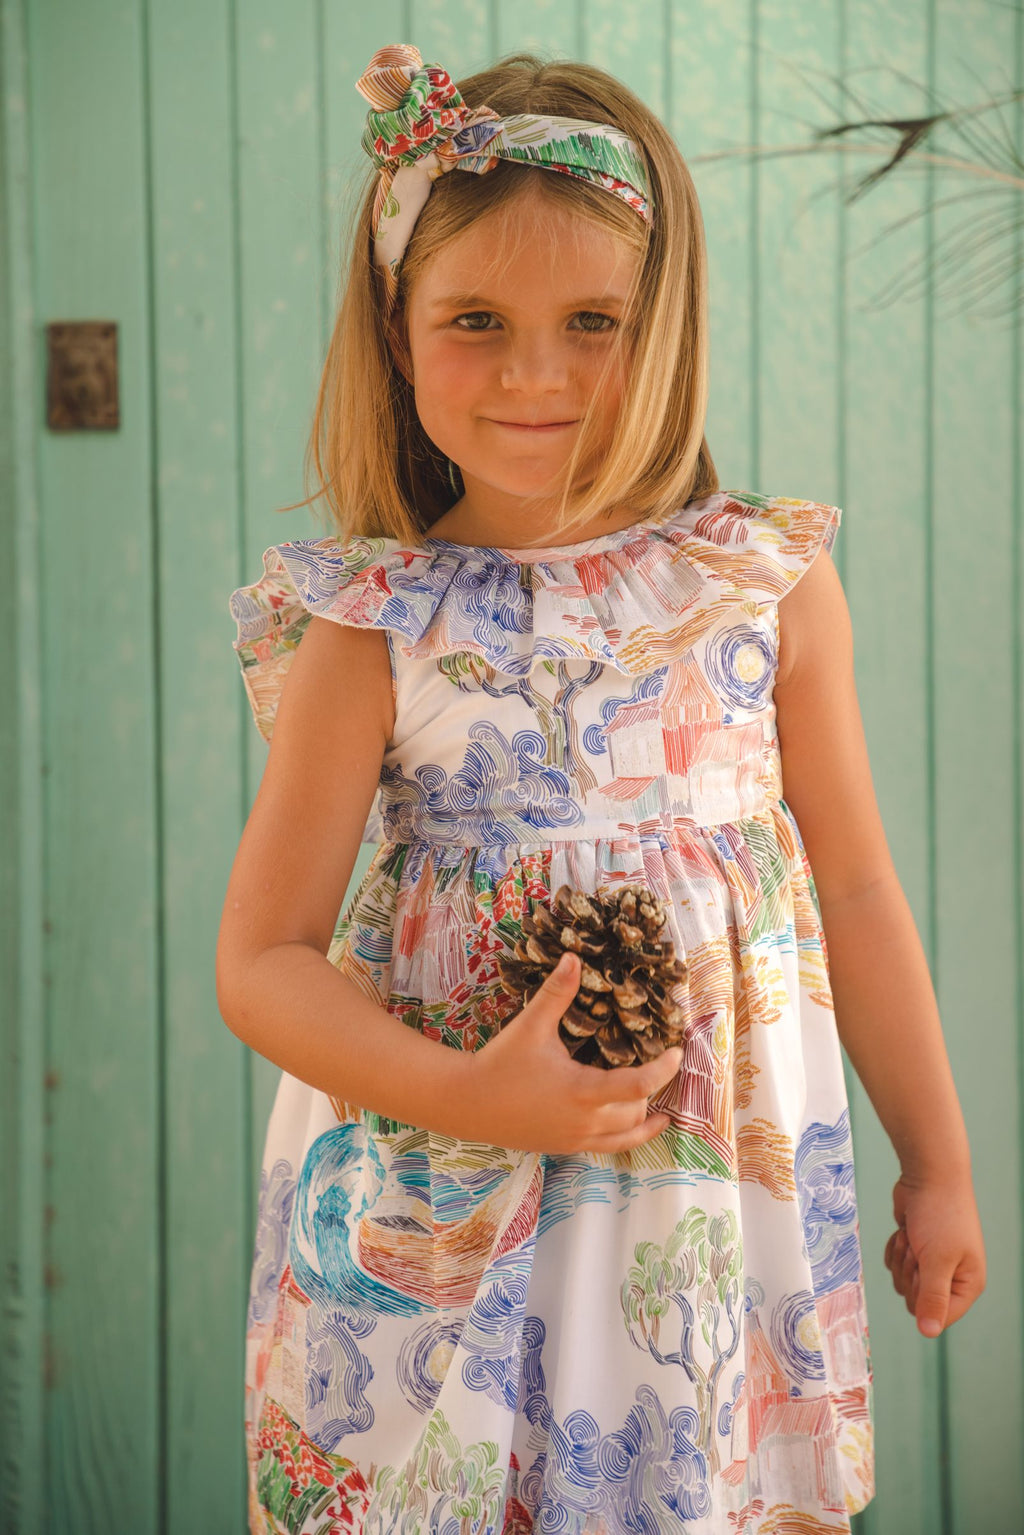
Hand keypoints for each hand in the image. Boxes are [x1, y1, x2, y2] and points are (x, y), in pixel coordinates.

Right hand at [464, 952, 683, 1153]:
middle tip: (660, 1068)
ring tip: (659, 1108)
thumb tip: (574, 957)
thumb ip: (557, 992)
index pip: (639, 1085)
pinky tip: (628, 1125)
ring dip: (642, 1120)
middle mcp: (584, 1121)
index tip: (676, 1052)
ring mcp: (575, 1138)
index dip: (664, 1069)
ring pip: (626, 1137)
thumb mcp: (531, 1025)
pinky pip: (607, 1148)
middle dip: (651, 1092)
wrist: (467, 1104)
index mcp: (582, 1091)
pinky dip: (624, 1136)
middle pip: (637, 1112)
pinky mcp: (564, 1147)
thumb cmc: (501, 1063)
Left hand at [884, 1170, 985, 1335]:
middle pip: (915, 1300)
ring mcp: (930, 1263)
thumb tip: (928, 1332)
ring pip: (901, 1282)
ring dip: (900, 1258)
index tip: (924, 1271)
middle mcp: (951, 1278)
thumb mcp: (938, 1259)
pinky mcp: (912, 1249)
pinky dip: (894, 1248)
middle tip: (918, 1249)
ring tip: (913, 1237)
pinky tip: (905, 1231)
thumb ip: (933, 1297)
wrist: (928, 1175)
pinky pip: (892, 1264)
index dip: (924, 1297)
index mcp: (967, 1284)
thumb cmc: (940, 1214)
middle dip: (910, 1273)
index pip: (939, 1317)